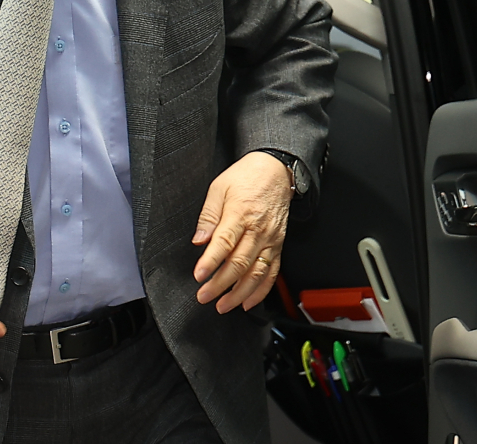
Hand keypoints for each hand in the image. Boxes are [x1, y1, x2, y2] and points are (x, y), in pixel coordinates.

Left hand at [191, 151, 291, 313]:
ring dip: (240, 293)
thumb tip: (199, 239)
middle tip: (204, 296)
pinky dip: (261, 291)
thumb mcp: (219, 188)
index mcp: (240, 214)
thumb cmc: (246, 177)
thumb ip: (208, 216)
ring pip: (257, 273)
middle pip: (239, 263)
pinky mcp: (278, 246)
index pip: (224, 243)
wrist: (276, 171)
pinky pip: (272, 273)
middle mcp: (258, 231)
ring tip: (223, 305)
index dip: (211, 262)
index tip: (199, 276)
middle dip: (221, 284)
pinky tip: (248, 302)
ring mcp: (270, 240)